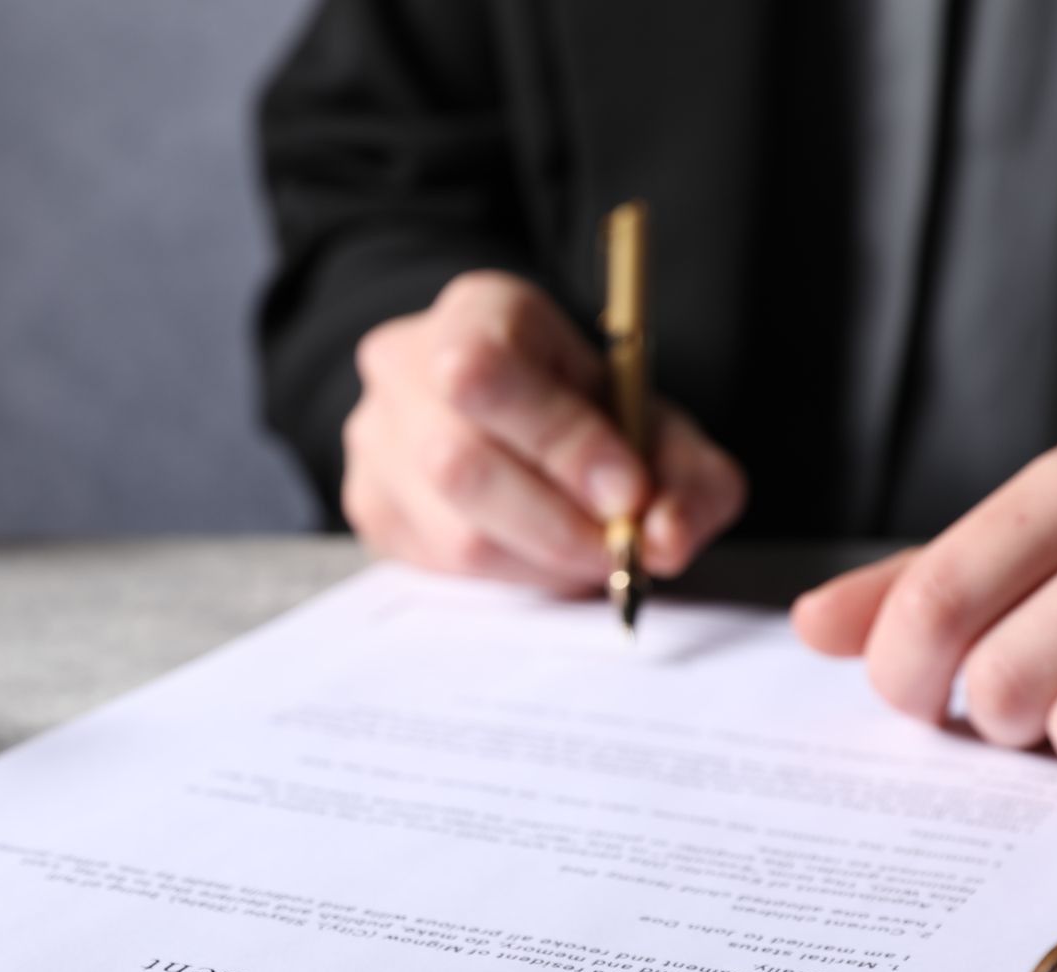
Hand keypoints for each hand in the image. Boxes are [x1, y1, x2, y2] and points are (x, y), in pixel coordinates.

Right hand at [341, 270, 746, 589]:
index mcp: (477, 311)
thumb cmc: (589, 413)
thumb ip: (687, 476)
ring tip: (591, 554)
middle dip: (560, 523)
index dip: (561, 442)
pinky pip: (440, 567)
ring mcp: (374, 438)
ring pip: (453, 532)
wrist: (519, 415)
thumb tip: (666, 540)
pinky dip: (512, 576)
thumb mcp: (658, 423)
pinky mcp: (369, 505)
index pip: (485, 372)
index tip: (630, 494)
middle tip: (621, 548)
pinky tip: (543, 555)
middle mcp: (404, 365)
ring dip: (543, 561)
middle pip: (459, 462)